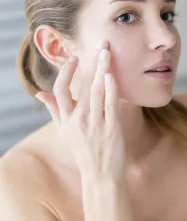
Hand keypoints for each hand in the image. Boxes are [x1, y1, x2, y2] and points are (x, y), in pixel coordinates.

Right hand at [35, 42, 124, 179]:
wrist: (101, 176)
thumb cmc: (83, 152)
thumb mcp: (65, 132)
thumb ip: (55, 111)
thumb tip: (39, 94)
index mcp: (67, 120)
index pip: (61, 90)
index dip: (66, 72)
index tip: (75, 57)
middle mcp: (79, 121)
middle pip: (83, 86)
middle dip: (92, 62)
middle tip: (101, 44)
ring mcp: (96, 125)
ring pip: (97, 92)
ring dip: (103, 69)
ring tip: (108, 52)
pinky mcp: (113, 129)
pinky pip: (112, 106)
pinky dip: (111, 90)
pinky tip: (112, 75)